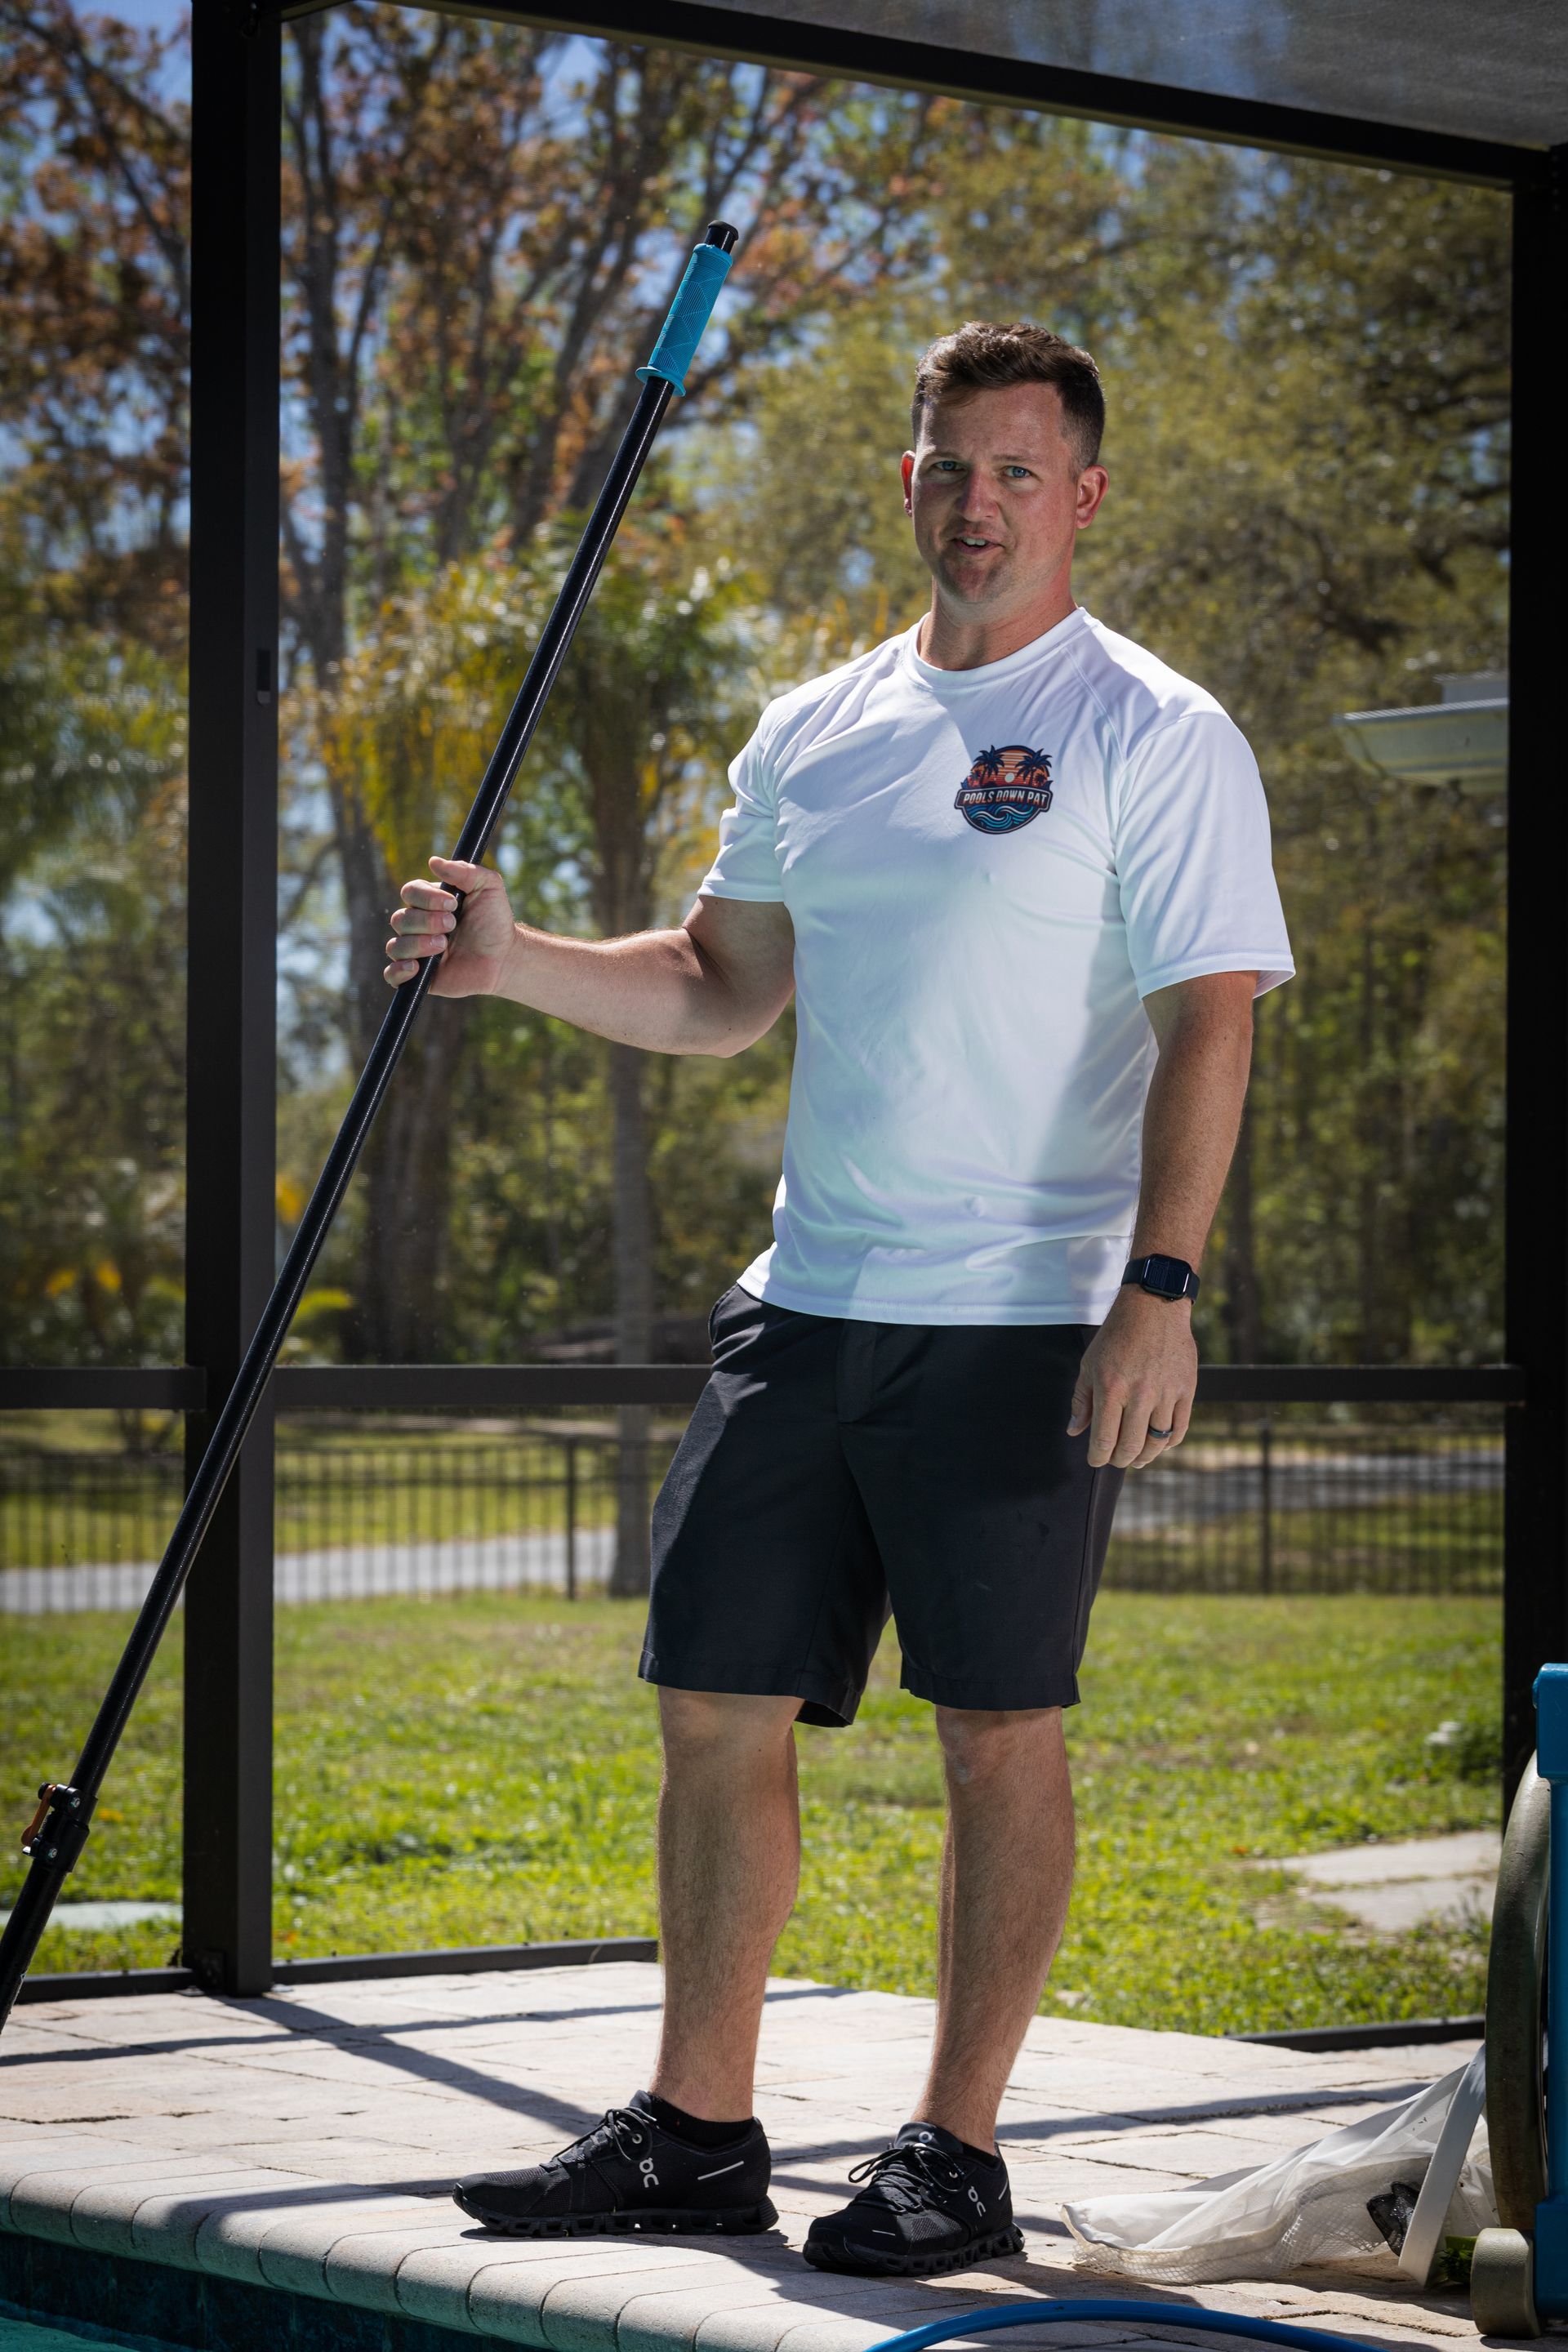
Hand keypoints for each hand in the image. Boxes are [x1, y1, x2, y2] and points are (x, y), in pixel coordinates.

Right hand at [384, 857, 516, 997]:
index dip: (427, 898)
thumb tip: (433, 861)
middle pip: (400, 919)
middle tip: (453, 925)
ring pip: (395, 946)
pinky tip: (417, 967)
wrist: (504, 957)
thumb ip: (465, 871)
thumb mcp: (488, 887)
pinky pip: (392, 975)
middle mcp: (417, 926)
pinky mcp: (418, 976)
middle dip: (427, 921)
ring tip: (444, 946)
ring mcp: (416, 951)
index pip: (410, 892)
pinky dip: (399, 971)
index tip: (453, 903)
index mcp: (428, 903)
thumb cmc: (495, 921)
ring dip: (419, 944)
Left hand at [1068, 1288, 1196, 1469]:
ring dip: (1145, 1456)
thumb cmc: (1116, 1335)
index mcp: (1111, 1388)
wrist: (1153, 1308)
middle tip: (1116, 1459)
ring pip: (1156, 1442)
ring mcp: (1166, 1393)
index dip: (1098, 1457)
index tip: (1095, 1460)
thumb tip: (1075, 1432)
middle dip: (1119, 1459)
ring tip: (1137, 1458)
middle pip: (1130, 1446)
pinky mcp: (1187, 1389)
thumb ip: (1082, 1400)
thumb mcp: (1090, 1364)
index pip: (1104, 1439)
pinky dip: (1168, 1443)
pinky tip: (1159, 1444)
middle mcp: (1139, 1394)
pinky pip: (1179, 1429)